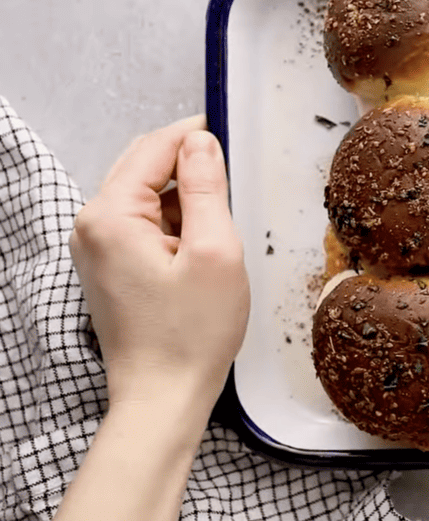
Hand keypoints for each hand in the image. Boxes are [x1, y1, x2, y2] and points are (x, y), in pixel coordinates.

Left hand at [58, 117, 249, 520]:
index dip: (197, 135)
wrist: (163, 395)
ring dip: (187, 199)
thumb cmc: (191, 333)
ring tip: (222, 229)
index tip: (234, 133)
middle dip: (191, 166)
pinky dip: (177, 224)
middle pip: (145, 166)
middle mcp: (92, 225)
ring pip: (148, 196)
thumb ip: (208, 187)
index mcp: (110, 215)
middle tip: (236, 182)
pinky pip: (145, 224)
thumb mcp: (215, 250)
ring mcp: (97, 247)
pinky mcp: (110, 266)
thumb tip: (201, 142)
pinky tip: (203, 248)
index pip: (155, 147)